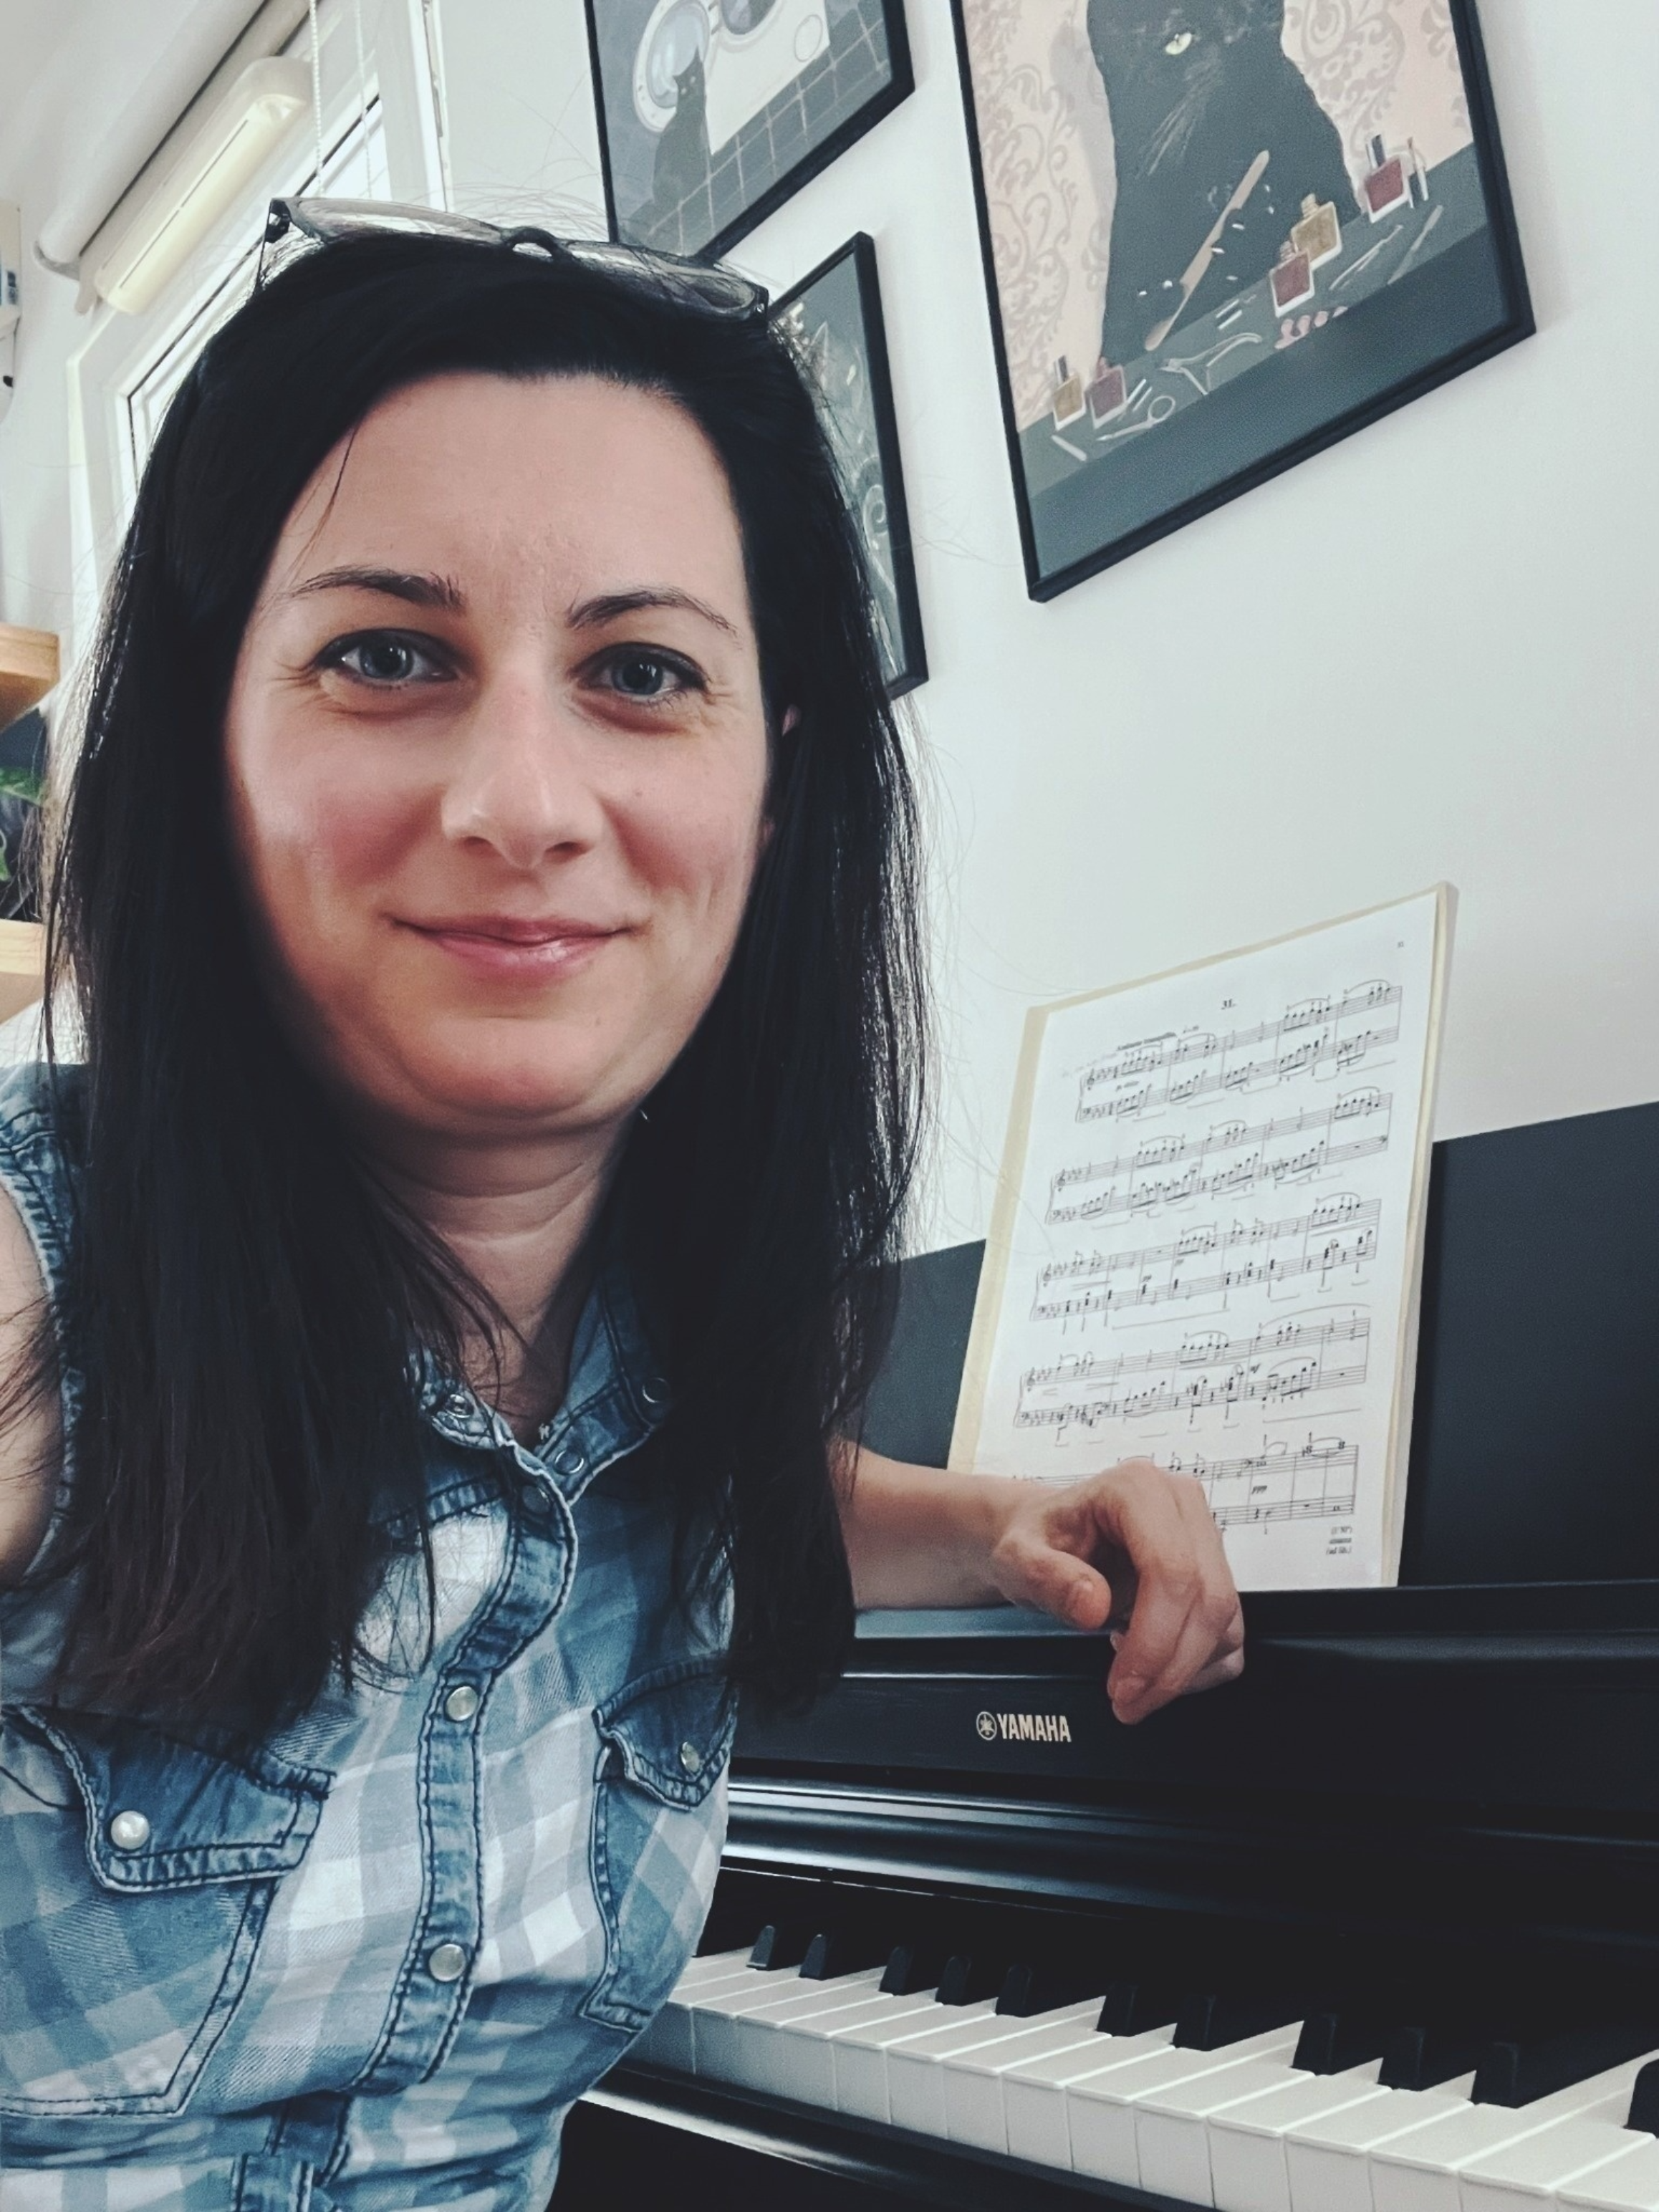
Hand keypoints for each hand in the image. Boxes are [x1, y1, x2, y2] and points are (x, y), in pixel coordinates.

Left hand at [984, 1460, 1243, 1725]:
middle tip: (1128, 1702)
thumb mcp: (1018, 1557)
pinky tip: (1153, 1662)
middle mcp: (1181, 1504)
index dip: (1155, 1639)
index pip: (1171, 1571)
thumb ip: (1048, 1578)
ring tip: (1129, 1676)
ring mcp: (1204, 1537)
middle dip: (1171, 1665)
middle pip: (1208, 1599)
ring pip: (1225, 1620)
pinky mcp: (1215, 1572)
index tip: (1124, 1684)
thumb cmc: (1036, 1539)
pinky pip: (1229, 1633)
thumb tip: (1093, 1605)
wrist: (1045, 1537)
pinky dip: (1198, 1665)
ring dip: (1184, 1669)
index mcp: (1138, 1488)